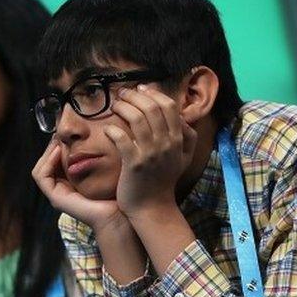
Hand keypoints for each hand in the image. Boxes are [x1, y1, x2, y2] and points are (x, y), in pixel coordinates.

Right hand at [32, 138, 127, 233]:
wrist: (117, 215)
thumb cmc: (113, 194)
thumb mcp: (102, 171)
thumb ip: (93, 159)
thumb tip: (88, 139)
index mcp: (69, 184)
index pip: (53, 163)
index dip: (55, 148)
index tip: (65, 136)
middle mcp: (60, 190)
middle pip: (45, 165)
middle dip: (50, 148)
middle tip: (59, 134)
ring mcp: (56, 195)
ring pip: (40, 169)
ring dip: (47, 153)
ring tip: (58, 141)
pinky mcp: (55, 198)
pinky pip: (42, 176)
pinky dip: (47, 162)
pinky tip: (58, 151)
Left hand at [105, 86, 196, 215]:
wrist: (153, 208)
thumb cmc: (164, 181)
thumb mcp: (184, 159)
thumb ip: (188, 137)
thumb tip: (183, 118)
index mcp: (178, 140)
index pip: (169, 106)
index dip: (153, 94)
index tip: (140, 89)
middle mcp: (167, 144)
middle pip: (152, 108)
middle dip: (135, 96)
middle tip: (122, 93)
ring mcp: (150, 154)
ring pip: (137, 119)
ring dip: (123, 107)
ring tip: (114, 105)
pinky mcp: (134, 164)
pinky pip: (122, 139)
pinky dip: (113, 131)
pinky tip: (108, 129)